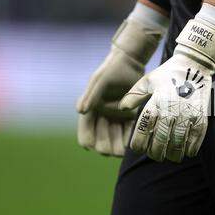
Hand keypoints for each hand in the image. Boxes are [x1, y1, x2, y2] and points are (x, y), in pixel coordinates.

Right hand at [76, 13, 165, 156]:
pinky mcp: (131, 117)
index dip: (88, 141)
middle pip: (101, 140)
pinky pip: (129, 133)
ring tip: (125, 150)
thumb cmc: (111, 70)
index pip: (85, 132)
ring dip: (119, 147)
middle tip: (115, 151)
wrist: (131, 63)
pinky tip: (134, 143)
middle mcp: (103, 117)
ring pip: (115, 140)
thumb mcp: (100, 80)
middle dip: (106, 147)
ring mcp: (117, 118)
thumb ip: (90, 95)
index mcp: (91, 111)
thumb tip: (80, 111)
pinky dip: (130, 139)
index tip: (95, 147)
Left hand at [119, 54, 212, 161]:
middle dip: (155, 153)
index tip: (138, 148)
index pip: (143, 130)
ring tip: (170, 157)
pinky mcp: (201, 116)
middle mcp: (170, 110)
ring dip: (173, 155)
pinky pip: (196, 138)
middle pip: (160, 141)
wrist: (194, 64)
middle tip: (155, 155)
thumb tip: (122, 109)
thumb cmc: (168, 74)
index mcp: (155, 102)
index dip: (138, 144)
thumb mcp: (147, 81)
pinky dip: (191, 149)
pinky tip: (187, 153)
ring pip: (177, 143)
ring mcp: (187, 115)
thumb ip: (133, 96)